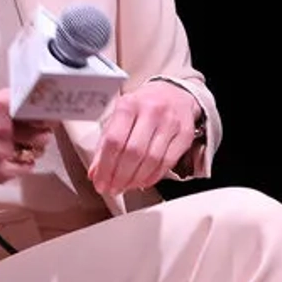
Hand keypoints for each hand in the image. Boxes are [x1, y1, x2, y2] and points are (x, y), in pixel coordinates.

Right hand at [0, 88, 51, 207]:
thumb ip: (6, 100)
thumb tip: (31, 95)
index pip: (33, 106)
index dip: (45, 112)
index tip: (49, 116)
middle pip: (40, 130)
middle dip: (42, 132)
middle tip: (39, 133)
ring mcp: (0, 150)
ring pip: (35, 150)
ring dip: (32, 149)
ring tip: (18, 147)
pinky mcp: (1, 171)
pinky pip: (26, 167)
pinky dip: (23, 164)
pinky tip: (10, 159)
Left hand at [88, 80, 201, 195]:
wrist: (174, 93)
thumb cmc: (141, 108)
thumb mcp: (119, 118)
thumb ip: (105, 145)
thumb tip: (95, 174)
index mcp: (129, 104)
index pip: (114, 140)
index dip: (105, 166)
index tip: (100, 182)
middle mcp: (151, 110)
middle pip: (133, 152)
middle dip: (120, 176)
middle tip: (112, 189)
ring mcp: (171, 122)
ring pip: (152, 160)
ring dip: (136, 179)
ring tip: (125, 187)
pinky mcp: (185, 134)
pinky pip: (168, 162)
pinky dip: (152, 177)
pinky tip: (142, 182)